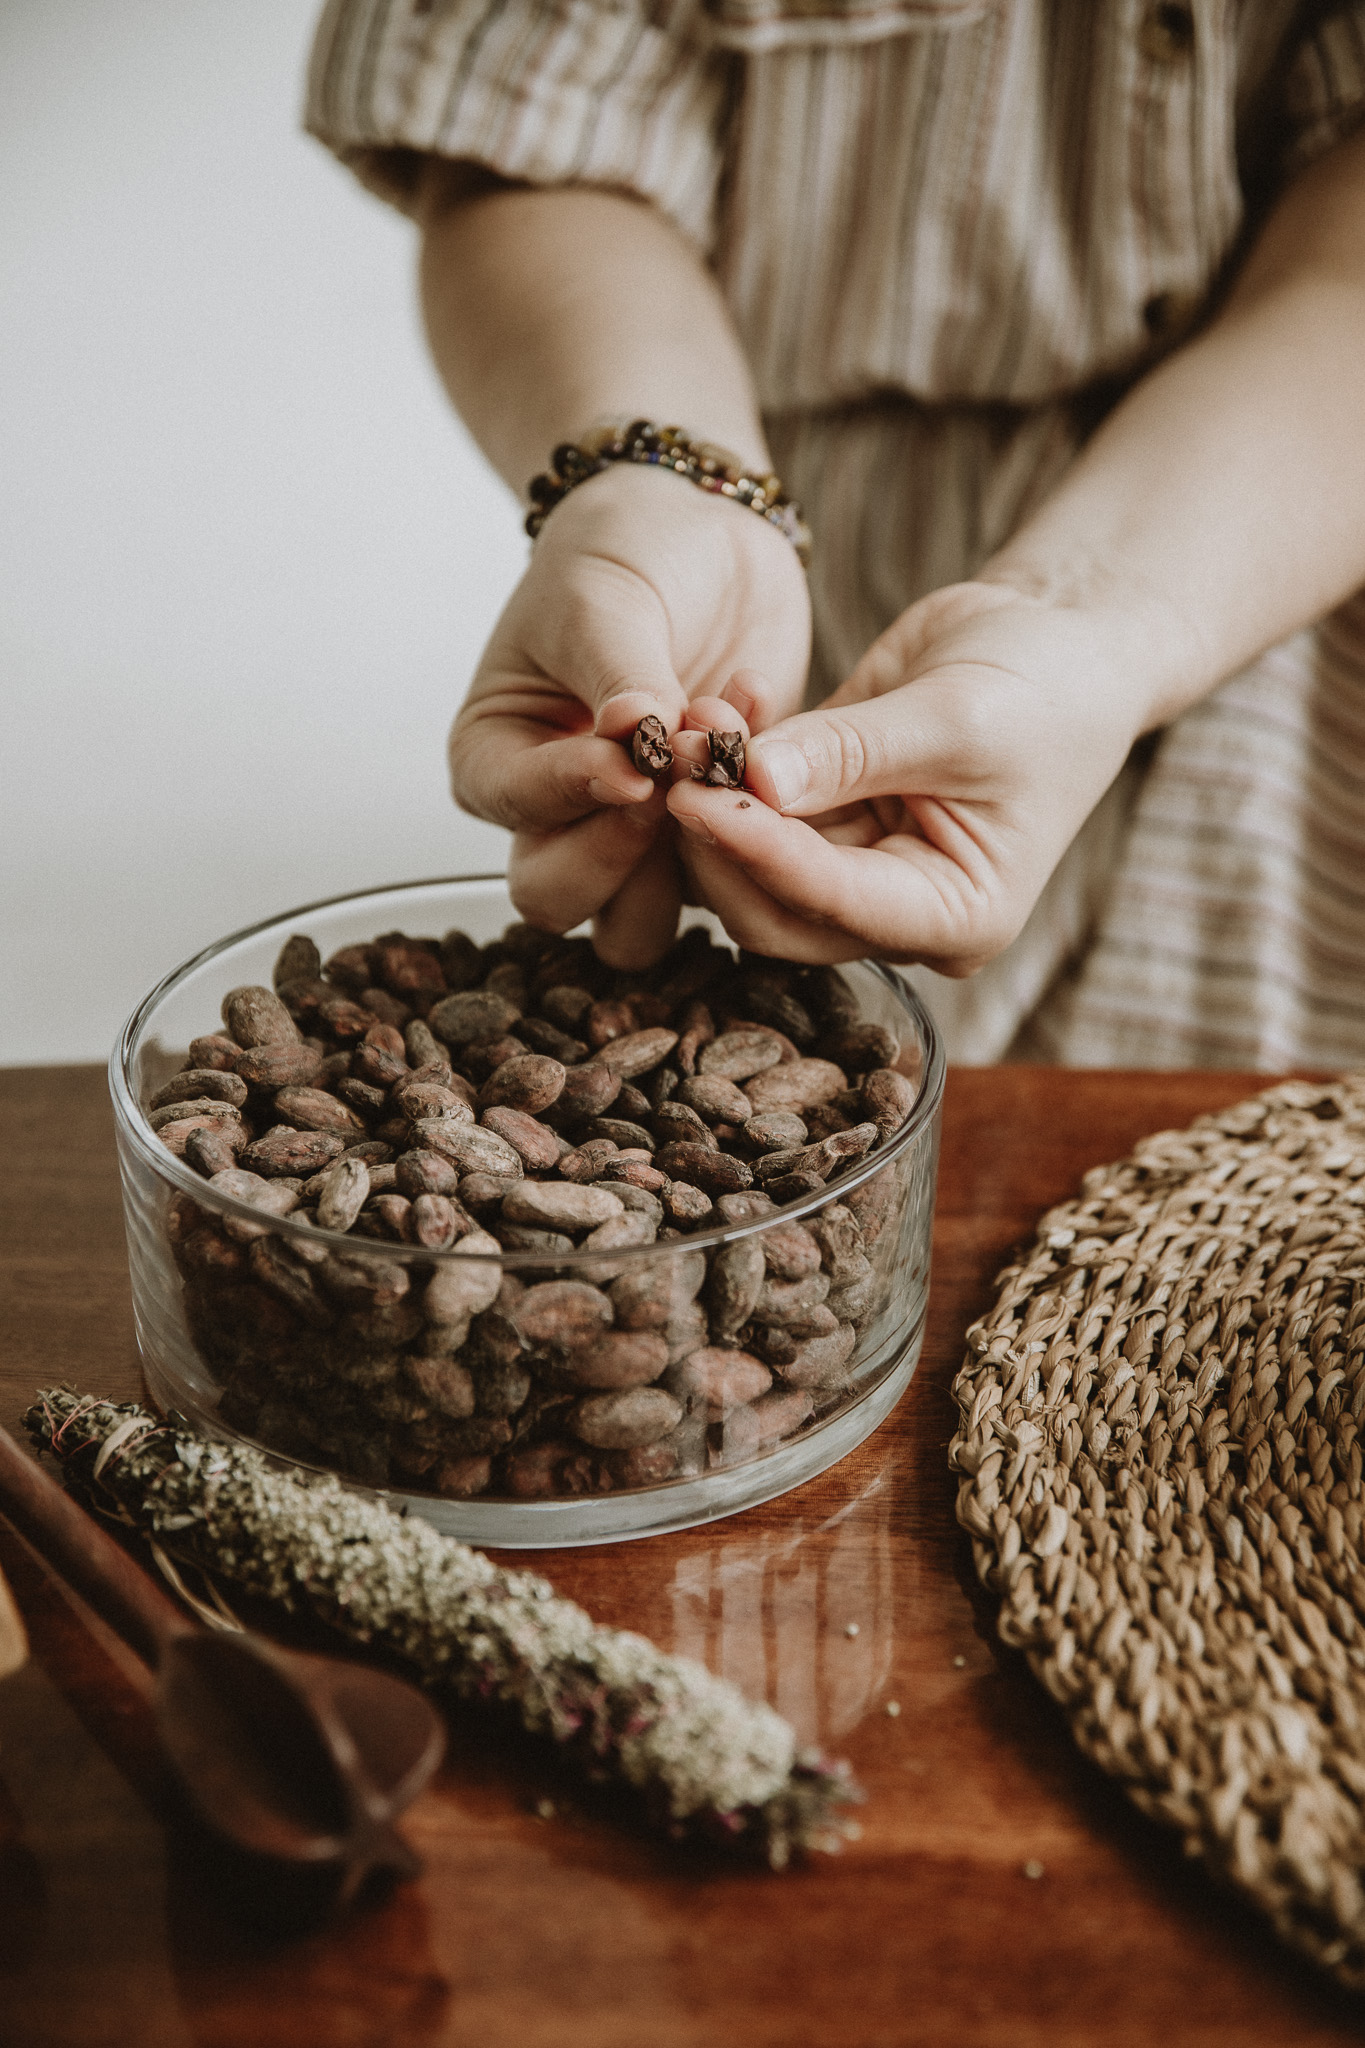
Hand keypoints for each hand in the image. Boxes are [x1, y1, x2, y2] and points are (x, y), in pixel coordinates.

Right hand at [447, 464, 809, 963]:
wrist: (705, 535)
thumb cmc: (622, 555)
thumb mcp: (602, 598)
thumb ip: (620, 675)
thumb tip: (634, 735)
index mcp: (497, 758)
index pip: (516, 811)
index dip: (574, 794)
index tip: (631, 760)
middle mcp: (555, 815)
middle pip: (558, 896)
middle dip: (621, 851)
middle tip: (679, 775)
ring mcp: (633, 837)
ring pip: (638, 922)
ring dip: (689, 853)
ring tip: (726, 746)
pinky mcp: (708, 837)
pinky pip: (726, 872)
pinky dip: (751, 807)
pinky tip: (755, 703)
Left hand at [666, 581, 1168, 971]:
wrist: (1063, 638)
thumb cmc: (1044, 683)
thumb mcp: (956, 713)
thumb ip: (852, 752)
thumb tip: (753, 780)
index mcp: (956, 916)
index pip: (833, 900)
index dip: (756, 850)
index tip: (691, 796)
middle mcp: (900, 913)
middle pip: (774, 906)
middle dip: (718, 835)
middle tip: (671, 754)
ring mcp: (859, 871)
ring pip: (751, 862)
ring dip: (712, 796)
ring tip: (688, 719)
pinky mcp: (827, 822)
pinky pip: (758, 811)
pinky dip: (730, 766)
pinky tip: (713, 707)